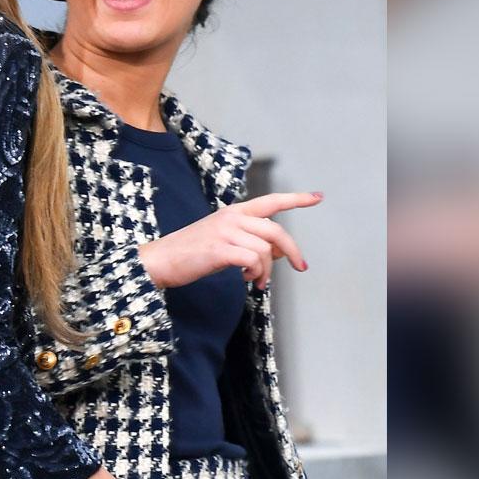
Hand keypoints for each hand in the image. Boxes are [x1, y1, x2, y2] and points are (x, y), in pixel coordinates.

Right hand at [137, 192, 322, 289]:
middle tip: (301, 267)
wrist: (160, 260)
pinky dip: (255, 274)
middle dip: (292, 251)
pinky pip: (253, 260)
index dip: (296, 199)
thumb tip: (280, 251)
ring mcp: (225, 232)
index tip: (317, 197)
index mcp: (233, 212)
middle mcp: (231, 217)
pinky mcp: (219, 249)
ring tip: (257, 281)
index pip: (271, 201)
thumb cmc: (192, 253)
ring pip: (265, 250)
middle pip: (275, 230)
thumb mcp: (225, 241)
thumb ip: (252, 241)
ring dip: (267, 271)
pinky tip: (246, 279)